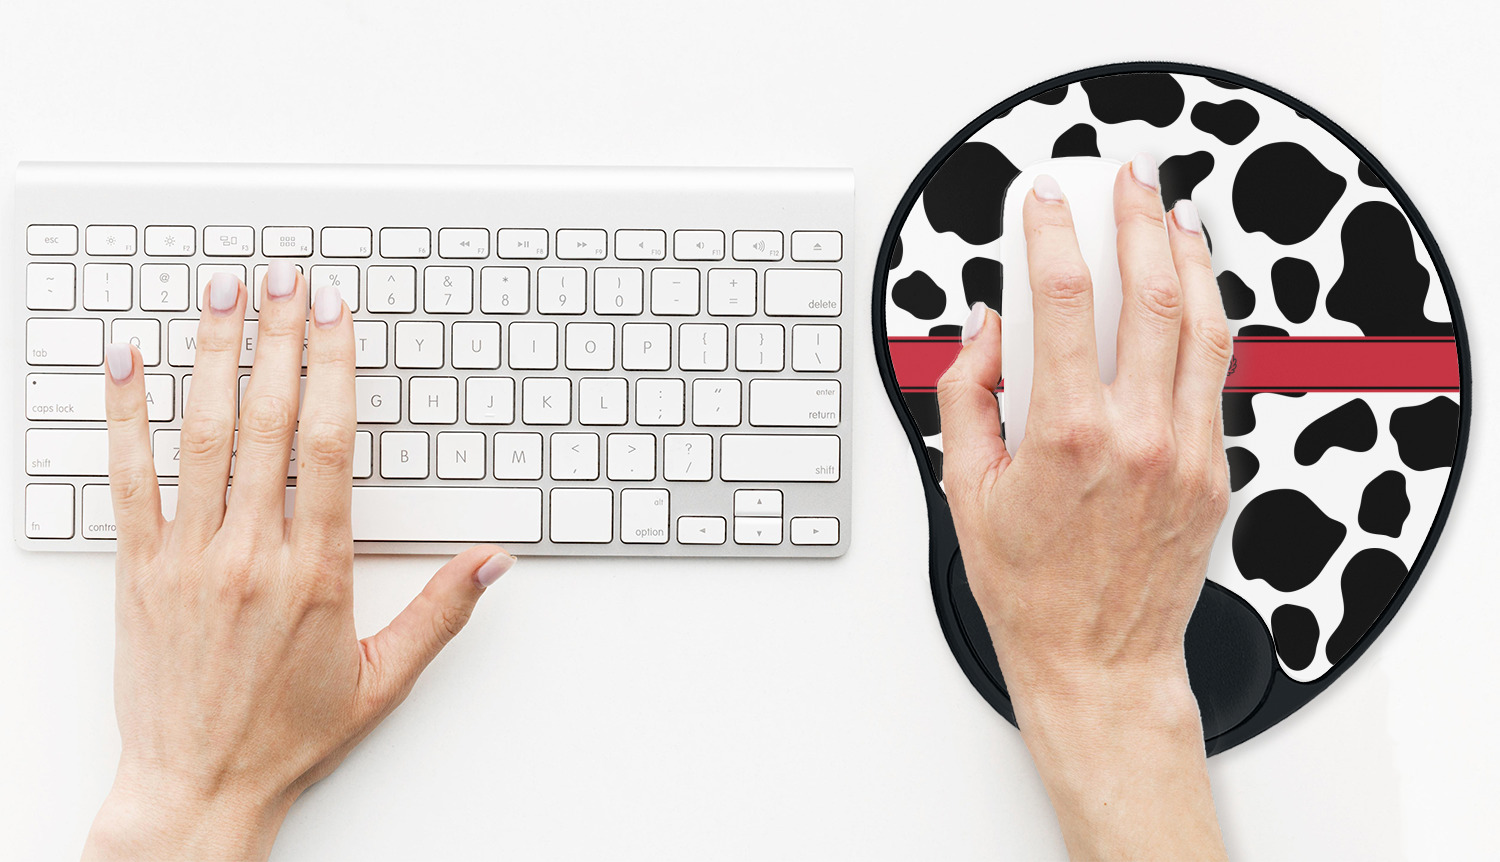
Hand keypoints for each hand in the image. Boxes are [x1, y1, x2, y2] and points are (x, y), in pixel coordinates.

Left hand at [83, 263, 514, 860]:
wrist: (197, 788)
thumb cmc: (289, 735)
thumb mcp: (384, 678)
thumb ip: (441, 611)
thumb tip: (493, 561)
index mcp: (315, 571)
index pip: (327, 446)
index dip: (331, 368)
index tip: (333, 314)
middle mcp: (249, 553)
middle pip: (267, 421)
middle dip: (276, 338)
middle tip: (281, 276)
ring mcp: (187, 557)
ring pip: (200, 435)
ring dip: (210, 355)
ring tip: (219, 293)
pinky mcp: (138, 570)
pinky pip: (126, 480)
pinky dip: (123, 416)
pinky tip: (125, 362)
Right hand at [937, 157, 1230, 858]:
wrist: (1098, 662)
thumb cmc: (1030, 591)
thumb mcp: (965, 490)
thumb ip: (967, 396)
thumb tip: (985, 331)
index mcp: (1069, 435)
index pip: (1066, 300)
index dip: (1053, 234)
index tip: (1043, 202)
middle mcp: (1138, 436)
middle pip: (1152, 294)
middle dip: (1137, 221)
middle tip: (1124, 182)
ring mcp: (1187, 453)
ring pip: (1204, 327)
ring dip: (1189, 259)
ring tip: (1173, 218)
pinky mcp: (1214, 473)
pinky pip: (1216, 377)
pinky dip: (1205, 322)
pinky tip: (1192, 297)